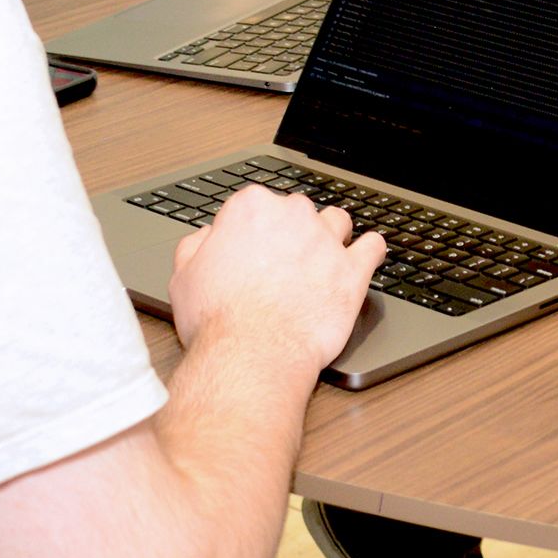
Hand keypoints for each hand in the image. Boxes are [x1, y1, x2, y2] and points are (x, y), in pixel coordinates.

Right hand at [167, 185, 386, 379]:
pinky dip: (369, 251)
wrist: (251, 353)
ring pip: (337, 223)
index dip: (256, 229)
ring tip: (323, 260)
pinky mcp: (353, 270)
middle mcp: (293, 215)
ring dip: (331, 237)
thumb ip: (197, 245)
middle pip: (298, 212)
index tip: (256, 247)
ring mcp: (327, 241)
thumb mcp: (184, 275)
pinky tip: (364, 258)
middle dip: (293, 233)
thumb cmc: (217, 319)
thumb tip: (209, 236)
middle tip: (283, 264)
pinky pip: (373, 247)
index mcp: (251, 208)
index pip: (259, 204)